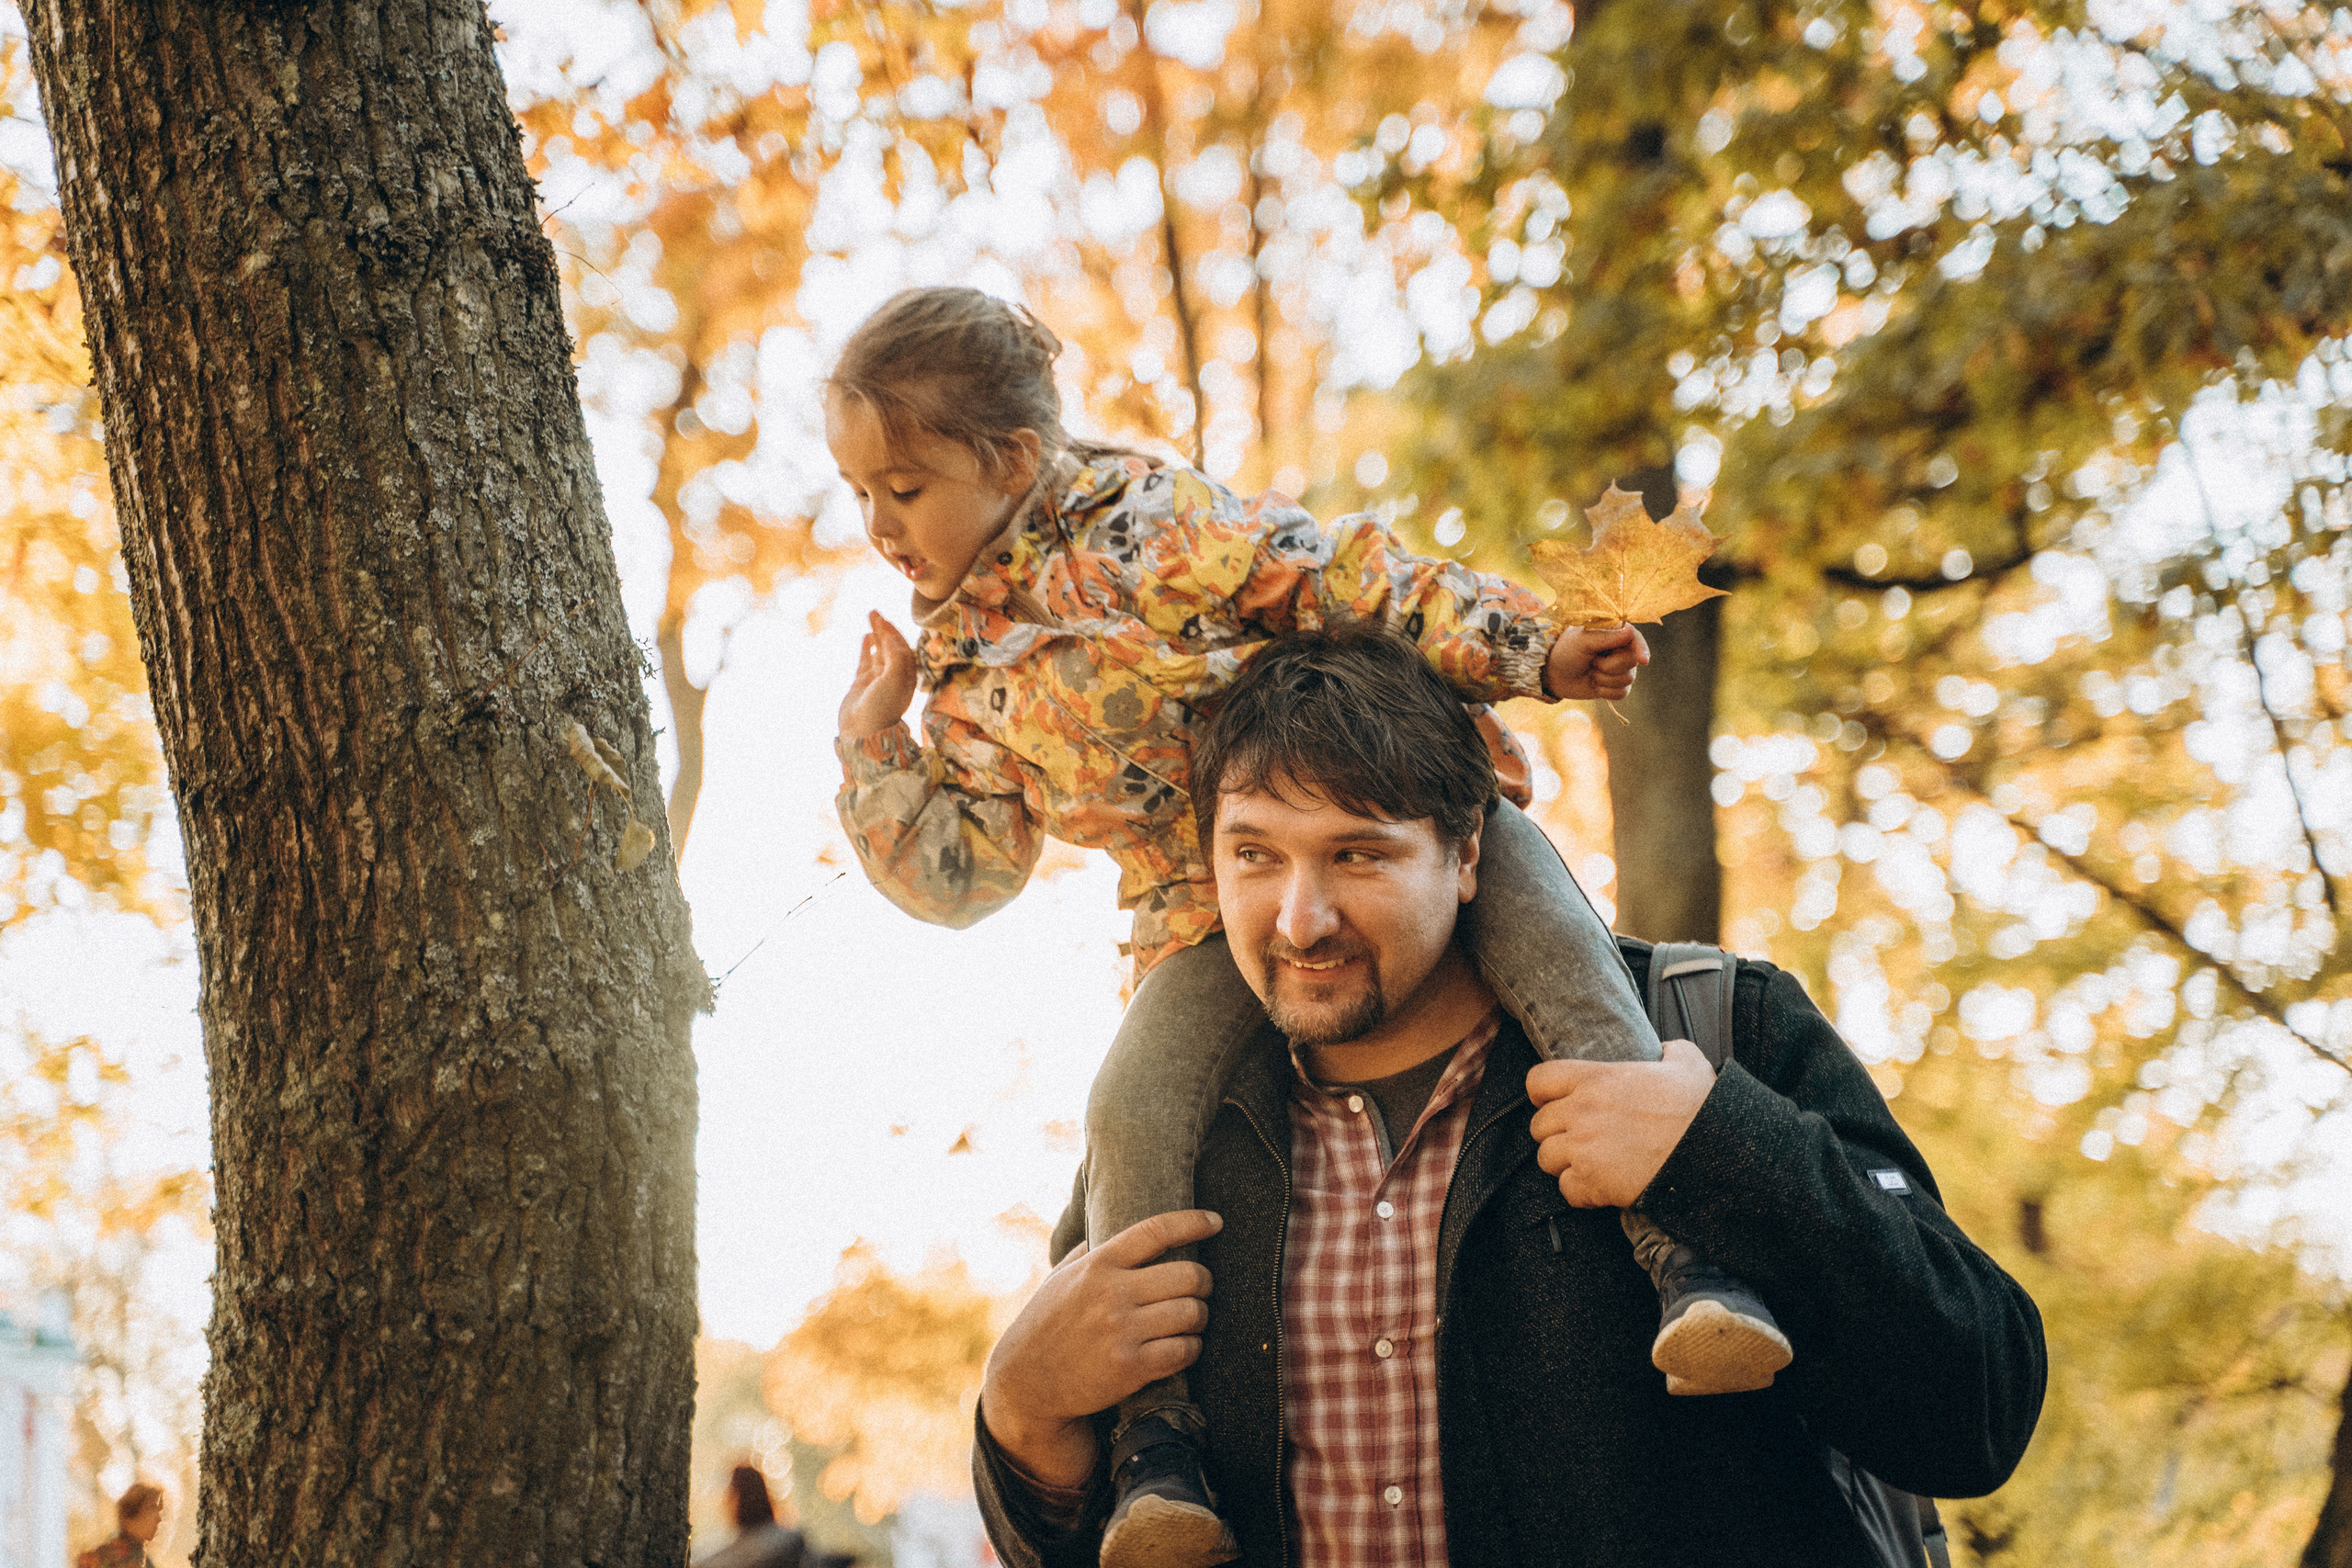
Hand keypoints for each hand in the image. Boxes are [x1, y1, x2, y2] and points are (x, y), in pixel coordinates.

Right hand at [840, 611, 918, 739]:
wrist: (863, 731)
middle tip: (875, 611)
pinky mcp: (863, 683)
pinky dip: (867, 647)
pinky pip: (866, 660)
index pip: (903, 648)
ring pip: (879, 650)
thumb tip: (889, 635)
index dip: (895, 632)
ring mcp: (878, 679)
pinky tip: (866, 636)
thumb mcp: (894, 678)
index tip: (885, 619)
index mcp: (906, 676)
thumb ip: (895, 655)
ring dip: (876, 633)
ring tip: (871, 616)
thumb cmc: (882, 706)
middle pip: (892, 646)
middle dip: (885, 628)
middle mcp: (894, 676)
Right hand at [980, 1210, 1220, 1488]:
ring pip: (1192, 1313)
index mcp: (1097, 1265)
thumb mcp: (1060, 1278)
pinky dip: (1192, 1347)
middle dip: (1203, 1281)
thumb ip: (1088, 1250)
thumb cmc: (1046, 1324)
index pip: (1156, 1231)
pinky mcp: (1130, 1368)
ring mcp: (1122, 1332)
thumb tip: (1107, 1217)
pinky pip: (1183, 1351)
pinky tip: (1185, 1345)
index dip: (1193, 1222)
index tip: (1215, 1222)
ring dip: (1200, 1316)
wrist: (1027, 1383)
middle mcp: (1112, 1294)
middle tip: (1201, 1287)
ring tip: (1192, 1319)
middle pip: (1187, 1275)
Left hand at [1528, 1039, 1714, 1207]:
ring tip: (1591, 1163)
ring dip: (1565, 1163)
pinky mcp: (1592, 1182)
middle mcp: (1582, 1111)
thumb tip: (1663, 1050)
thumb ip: (1666, 1050)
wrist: (1716, 1153)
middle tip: (1582, 1138)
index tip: (1556, 1103)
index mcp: (1596, 1079)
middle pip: (1539, 1126)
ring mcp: (1583, 1148)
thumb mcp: (1686, 1062)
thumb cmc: (1700, 1107)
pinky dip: (1581, 1192)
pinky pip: (1567, 1190)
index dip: (1544, 1094)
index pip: (1538, 1081)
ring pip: (1546, 1159)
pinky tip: (1602, 1186)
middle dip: (1557, 1133)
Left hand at [1543, 624, 1649, 701]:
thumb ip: (1606, 637)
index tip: (1643, 661)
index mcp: (1614, 632)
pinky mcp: (1616, 685)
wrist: (1553, 675)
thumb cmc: (1565, 652)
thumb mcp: (1582, 641)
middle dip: (1609, 666)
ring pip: (1628, 679)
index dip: (1641, 649)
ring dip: (1604, 679)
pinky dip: (1606, 691)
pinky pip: (1623, 692)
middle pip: (1632, 661)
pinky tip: (1594, 684)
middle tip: (1592, 661)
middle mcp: (1621, 649)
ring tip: (1590, 671)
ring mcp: (1620, 667)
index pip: (1635, 637)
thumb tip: (1630, 631)